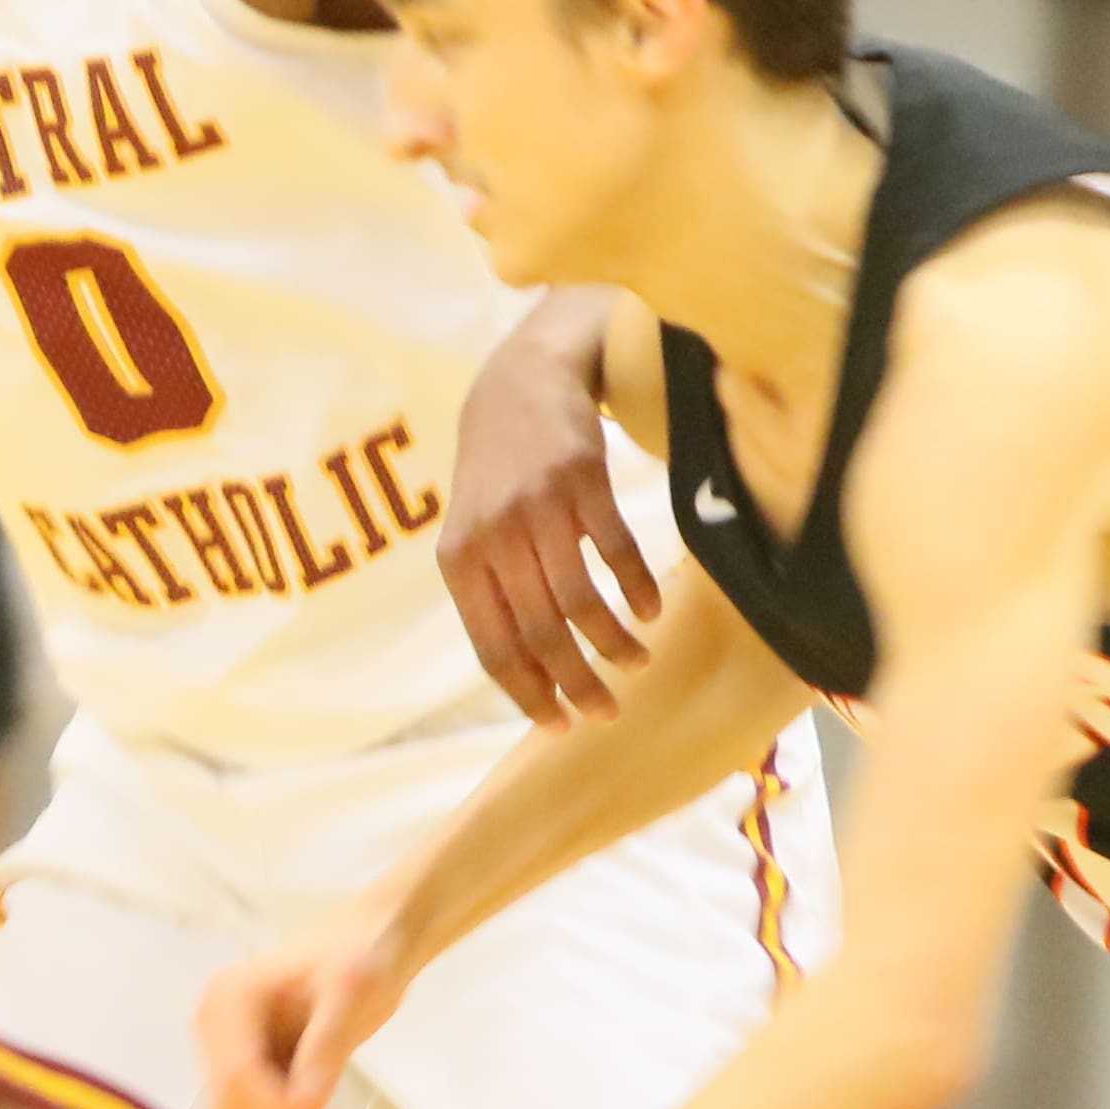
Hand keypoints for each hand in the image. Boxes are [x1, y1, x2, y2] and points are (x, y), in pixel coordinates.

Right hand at [195, 911, 416, 1108]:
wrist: (371, 943)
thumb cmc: (363, 954)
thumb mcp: (352, 994)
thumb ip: (325, 1047)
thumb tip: (304, 1105)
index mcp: (231, 997)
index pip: (235, 1075)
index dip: (275, 1106)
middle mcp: (216, 1021)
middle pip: (226, 1101)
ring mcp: (227, 1042)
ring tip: (322, 1095)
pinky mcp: (245, 1057)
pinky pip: (252, 1106)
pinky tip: (316, 1090)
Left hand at [441, 314, 662, 722]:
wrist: (518, 384)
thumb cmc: (497, 474)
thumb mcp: (473, 531)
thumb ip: (492, 594)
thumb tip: (530, 676)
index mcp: (459, 562)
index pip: (495, 649)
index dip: (531, 695)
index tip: (562, 725)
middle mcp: (494, 538)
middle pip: (542, 636)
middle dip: (580, 684)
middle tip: (609, 710)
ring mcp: (538, 508)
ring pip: (581, 602)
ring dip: (615, 644)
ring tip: (637, 660)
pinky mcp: (582, 480)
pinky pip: (615, 552)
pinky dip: (636, 589)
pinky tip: (650, 610)